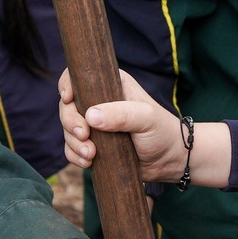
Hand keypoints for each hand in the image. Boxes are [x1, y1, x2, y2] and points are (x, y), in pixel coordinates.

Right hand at [58, 68, 186, 181]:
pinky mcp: (94, 145)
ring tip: (90, 155)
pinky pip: (72, 149)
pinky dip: (74, 155)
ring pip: (68, 130)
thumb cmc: (162, 131)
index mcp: (110, 85)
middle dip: (70, 122)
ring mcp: (95, 125)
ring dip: (73, 143)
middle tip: (83, 136)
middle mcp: (99, 102)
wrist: (170, 160)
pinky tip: (88, 162)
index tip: (68, 99)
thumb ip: (121, 115)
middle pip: (67, 106)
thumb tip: (90, 116)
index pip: (78, 76)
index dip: (67, 85)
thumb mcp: (146, 118)